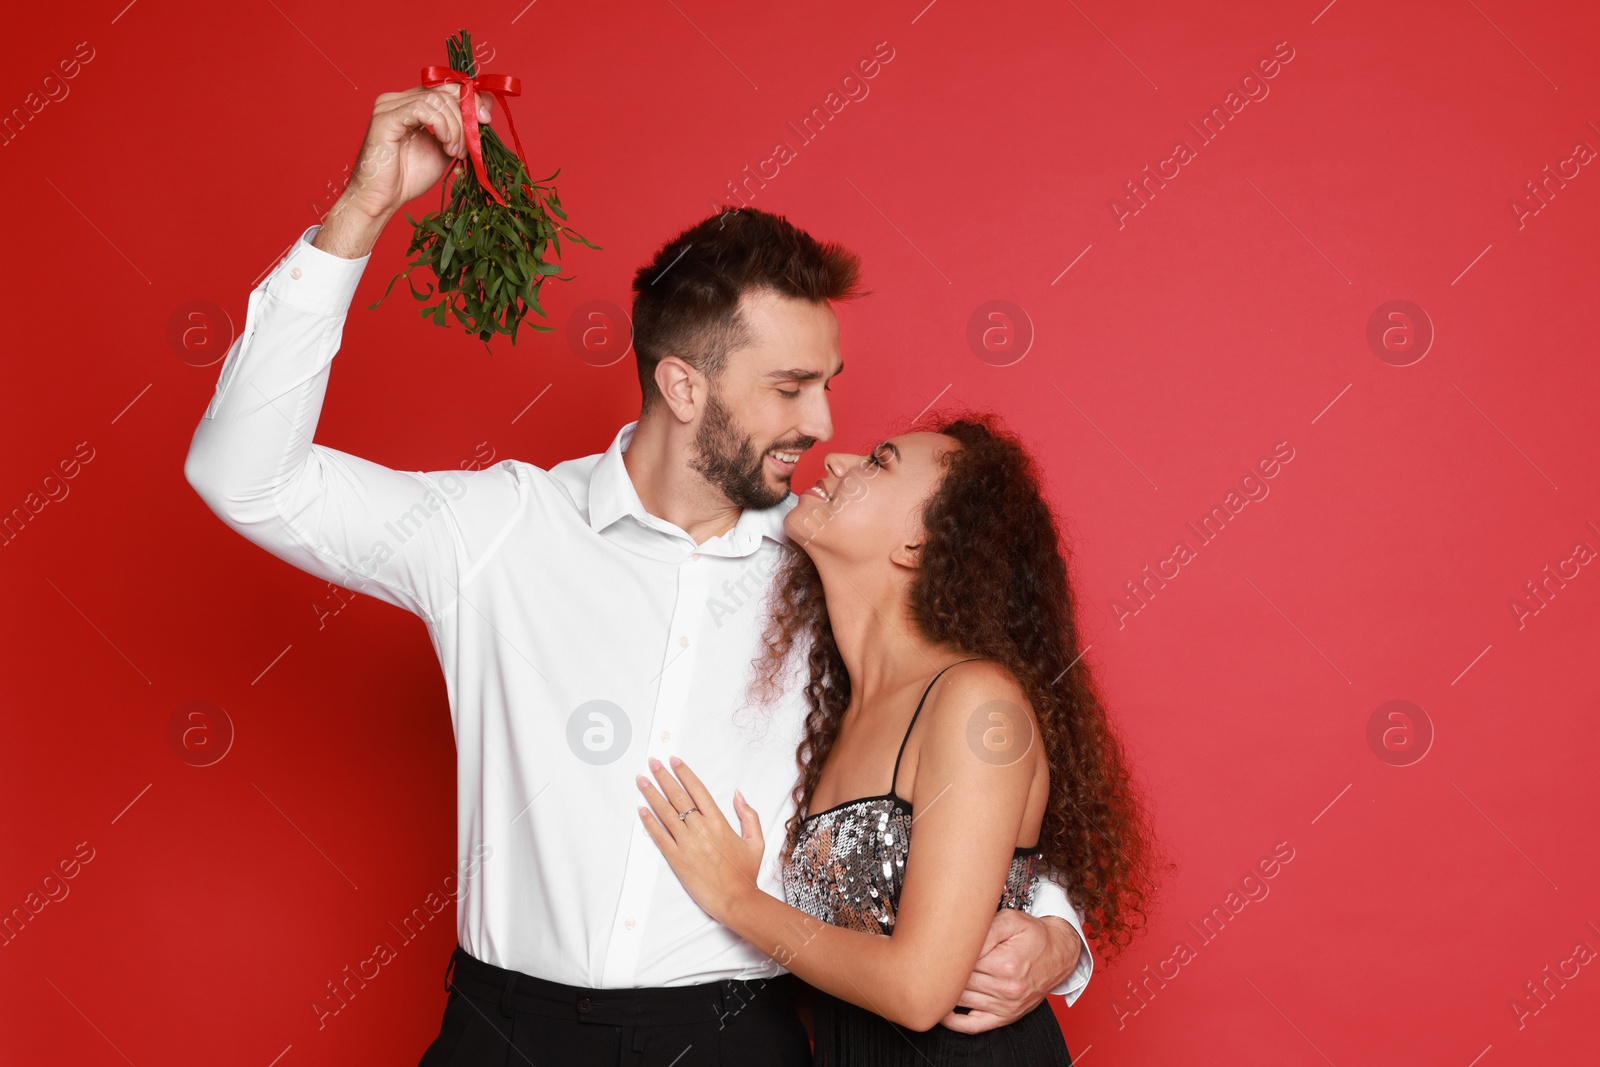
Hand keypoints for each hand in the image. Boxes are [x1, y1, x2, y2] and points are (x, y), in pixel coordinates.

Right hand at [314, 83, 493, 256]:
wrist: (383, 199)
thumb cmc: (409, 178)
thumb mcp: (445, 149)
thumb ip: (461, 128)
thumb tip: (487, 107)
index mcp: (411, 103)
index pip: (447, 87)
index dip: (470, 100)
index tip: (485, 120)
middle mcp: (398, 99)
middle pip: (444, 90)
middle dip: (466, 115)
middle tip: (470, 144)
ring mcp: (389, 106)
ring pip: (436, 100)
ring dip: (454, 127)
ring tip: (454, 151)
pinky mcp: (385, 118)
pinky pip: (422, 109)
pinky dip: (441, 125)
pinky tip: (444, 144)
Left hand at [636, 757, 763, 921]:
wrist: (736, 900)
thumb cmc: (745, 873)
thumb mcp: (755, 841)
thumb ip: (748, 815)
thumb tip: (738, 794)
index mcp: (719, 822)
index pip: (698, 790)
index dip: (684, 773)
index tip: (674, 761)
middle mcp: (701, 829)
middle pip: (678, 797)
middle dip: (663, 777)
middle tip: (652, 762)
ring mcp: (687, 844)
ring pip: (665, 813)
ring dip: (651, 794)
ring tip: (641, 780)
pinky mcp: (677, 859)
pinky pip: (659, 836)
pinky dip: (649, 822)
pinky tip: (641, 810)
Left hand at [940, 910, 1079, 1032]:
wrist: (1058, 954)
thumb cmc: (1033, 936)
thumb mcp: (1011, 920)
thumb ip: (985, 929)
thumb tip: (961, 940)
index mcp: (1006, 964)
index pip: (962, 961)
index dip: (948, 951)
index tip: (939, 944)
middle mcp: (1006, 989)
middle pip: (960, 981)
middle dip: (945, 969)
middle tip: (933, 957)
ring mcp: (1005, 1006)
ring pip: (961, 1000)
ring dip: (945, 990)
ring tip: (934, 976)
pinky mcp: (1005, 1017)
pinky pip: (972, 1026)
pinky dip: (953, 1021)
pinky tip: (942, 1009)